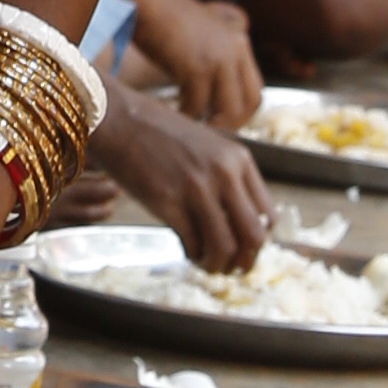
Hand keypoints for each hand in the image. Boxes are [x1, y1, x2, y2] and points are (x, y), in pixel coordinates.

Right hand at [88, 90, 270, 271]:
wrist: (120, 120)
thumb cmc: (160, 133)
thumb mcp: (208, 147)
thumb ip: (228, 178)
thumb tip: (240, 223)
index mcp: (238, 159)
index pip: (267, 216)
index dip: (259, 241)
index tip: (246, 250)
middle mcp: (224, 173)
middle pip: (253, 236)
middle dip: (244, 261)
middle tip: (232, 268)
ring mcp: (196, 188)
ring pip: (224, 247)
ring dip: (217, 264)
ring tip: (207, 264)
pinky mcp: (168, 201)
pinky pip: (192, 244)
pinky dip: (192, 254)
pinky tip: (187, 249)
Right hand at [122, 0, 263, 131]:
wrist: (145, 1)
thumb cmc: (167, 18)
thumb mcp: (204, 33)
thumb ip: (219, 56)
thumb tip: (218, 96)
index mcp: (240, 41)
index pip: (256, 88)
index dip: (242, 111)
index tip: (224, 121)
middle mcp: (236, 49)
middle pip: (250, 102)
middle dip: (233, 123)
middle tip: (211, 130)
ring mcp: (219, 58)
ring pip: (228, 110)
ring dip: (211, 125)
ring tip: (193, 126)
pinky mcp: (197, 67)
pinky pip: (197, 106)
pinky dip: (186, 115)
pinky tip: (174, 113)